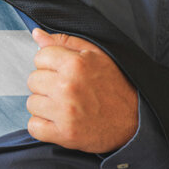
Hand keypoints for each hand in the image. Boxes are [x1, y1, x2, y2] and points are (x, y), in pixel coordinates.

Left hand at [26, 28, 137, 153]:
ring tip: (65, 106)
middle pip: (33, 80)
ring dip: (44, 106)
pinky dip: (43, 126)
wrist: (136, 121)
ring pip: (31, 103)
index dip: (50, 64)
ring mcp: (65, 112)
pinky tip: (59, 121)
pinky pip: (34, 127)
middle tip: (66, 91)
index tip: (63, 72)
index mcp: (76, 64)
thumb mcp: (96, 56)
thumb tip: (36, 34)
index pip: (39, 57)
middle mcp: (68, 86)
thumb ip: (65, 42)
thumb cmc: (115, 86)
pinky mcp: (64, 134)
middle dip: (46, 85)